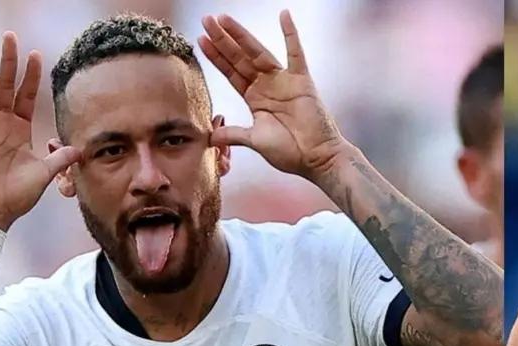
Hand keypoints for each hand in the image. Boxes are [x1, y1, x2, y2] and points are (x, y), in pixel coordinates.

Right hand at [0, 33, 81, 231]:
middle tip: (9, 37)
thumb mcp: (47, 174)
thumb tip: (81, 148)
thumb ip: (62, 159)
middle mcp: (2, 124)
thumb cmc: (19, 194)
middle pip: (5, 86)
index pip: (27, 96)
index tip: (36, 54)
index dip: (32, 76)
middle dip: (8, 62)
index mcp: (20, 128)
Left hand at [198, 10, 347, 180]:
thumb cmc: (290, 152)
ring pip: (258, 52)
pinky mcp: (301, 80)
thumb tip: (210, 138)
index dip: (216, 57)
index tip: (200, 40)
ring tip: (223, 18)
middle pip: (240, 58)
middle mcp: (267, 85)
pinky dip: (291, 34)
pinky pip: (296, 53)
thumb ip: (234, 134)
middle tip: (206, 20)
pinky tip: (284, 15)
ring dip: (241, 35)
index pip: (231, 72)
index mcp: (255, 98)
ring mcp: (284, 81)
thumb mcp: (255, 141)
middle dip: (222, 40)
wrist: (316, 159)